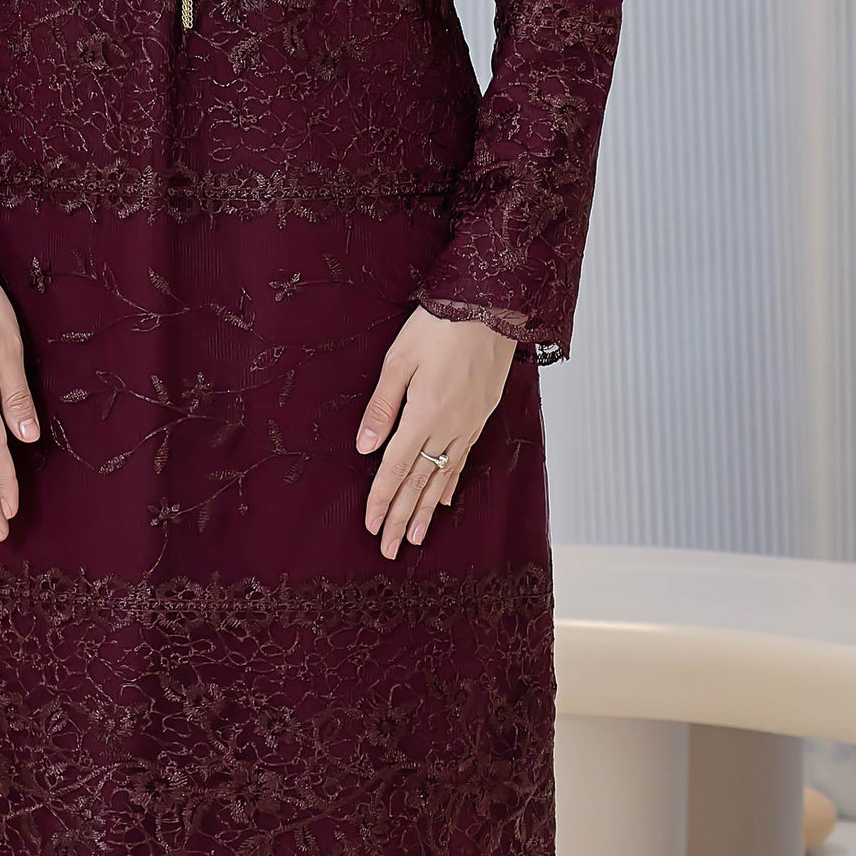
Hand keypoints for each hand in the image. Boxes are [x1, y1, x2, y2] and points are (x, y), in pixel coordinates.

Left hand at [356, 305, 518, 558]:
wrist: (490, 305)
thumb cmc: (439, 326)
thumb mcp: (399, 360)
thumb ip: (382, 407)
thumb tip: (365, 449)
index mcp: (424, 414)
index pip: (395, 469)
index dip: (381, 500)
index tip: (370, 527)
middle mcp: (448, 426)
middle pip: (418, 482)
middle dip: (401, 517)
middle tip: (388, 550)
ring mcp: (468, 423)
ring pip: (442, 477)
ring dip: (425, 510)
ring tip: (414, 538)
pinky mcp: (480, 415)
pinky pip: (462, 459)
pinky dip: (450, 483)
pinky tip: (442, 500)